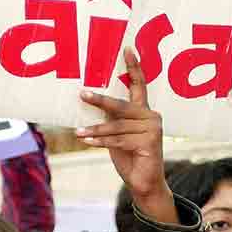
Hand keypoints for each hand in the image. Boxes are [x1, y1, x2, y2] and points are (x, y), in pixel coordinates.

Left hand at [77, 49, 174, 222]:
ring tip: (79, 132)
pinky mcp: (150, 143)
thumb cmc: (129, 156)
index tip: (126, 48)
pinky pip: (119, 140)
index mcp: (144, 111)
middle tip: (82, 93)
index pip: (139, 84)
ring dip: (95, 130)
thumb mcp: (117, 133)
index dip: (133, 66)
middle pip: (122, 105)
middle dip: (100, 100)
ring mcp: (153, 130)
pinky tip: (88, 142)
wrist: (143, 183)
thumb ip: (111, 118)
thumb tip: (90, 99)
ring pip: (117, 126)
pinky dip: (101, 141)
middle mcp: (151, 116)